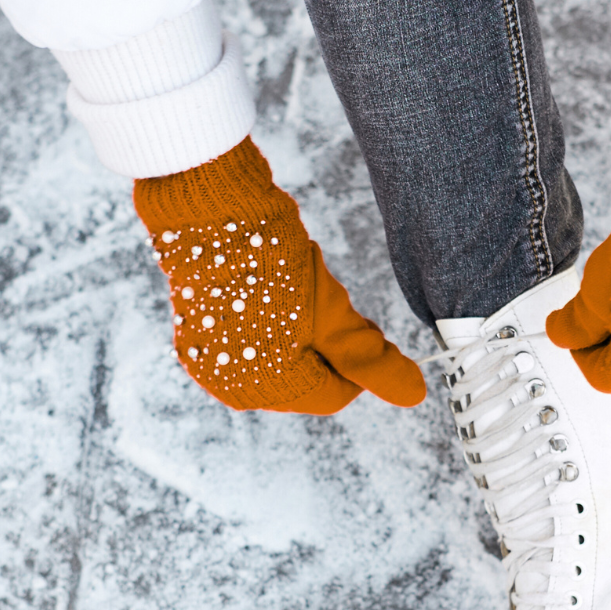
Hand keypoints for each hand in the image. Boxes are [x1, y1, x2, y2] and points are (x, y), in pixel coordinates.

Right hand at [134, 138, 426, 413]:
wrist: (209, 213)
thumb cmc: (273, 263)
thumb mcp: (333, 315)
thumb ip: (371, 361)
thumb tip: (415, 395)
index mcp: (270, 390)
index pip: (335, 396)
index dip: (358, 363)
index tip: (361, 326)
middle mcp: (234, 388)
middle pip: (304, 383)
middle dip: (325, 350)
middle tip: (331, 307)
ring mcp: (210, 364)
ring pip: (277, 364)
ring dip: (297, 338)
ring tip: (295, 295)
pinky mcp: (195, 338)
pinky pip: (246, 346)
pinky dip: (265, 328)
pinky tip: (267, 295)